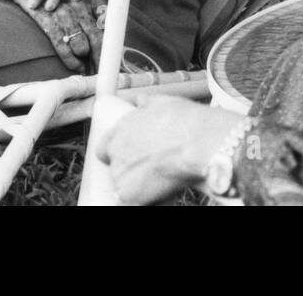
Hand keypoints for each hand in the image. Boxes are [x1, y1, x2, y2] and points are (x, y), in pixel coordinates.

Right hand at [1, 0, 106, 71]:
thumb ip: (96, 7)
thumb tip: (109, 30)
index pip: (109, 26)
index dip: (113, 46)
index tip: (115, 60)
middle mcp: (80, 6)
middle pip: (99, 39)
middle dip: (102, 60)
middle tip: (104, 72)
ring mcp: (64, 14)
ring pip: (82, 46)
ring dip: (87, 62)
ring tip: (89, 70)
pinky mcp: (47, 21)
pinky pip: (62, 46)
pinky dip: (71, 61)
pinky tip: (76, 67)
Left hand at [97, 97, 243, 204]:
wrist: (198, 143)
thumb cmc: (188, 122)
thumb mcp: (167, 102)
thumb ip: (148, 102)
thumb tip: (140, 100)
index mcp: (122, 127)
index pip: (105, 147)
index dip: (117, 154)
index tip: (131, 157)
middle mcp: (116, 149)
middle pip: (115, 167)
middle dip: (130, 170)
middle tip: (152, 170)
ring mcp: (120, 173)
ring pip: (124, 185)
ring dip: (139, 185)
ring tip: (162, 181)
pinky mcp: (127, 194)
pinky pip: (131, 202)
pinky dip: (145, 200)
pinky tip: (161, 194)